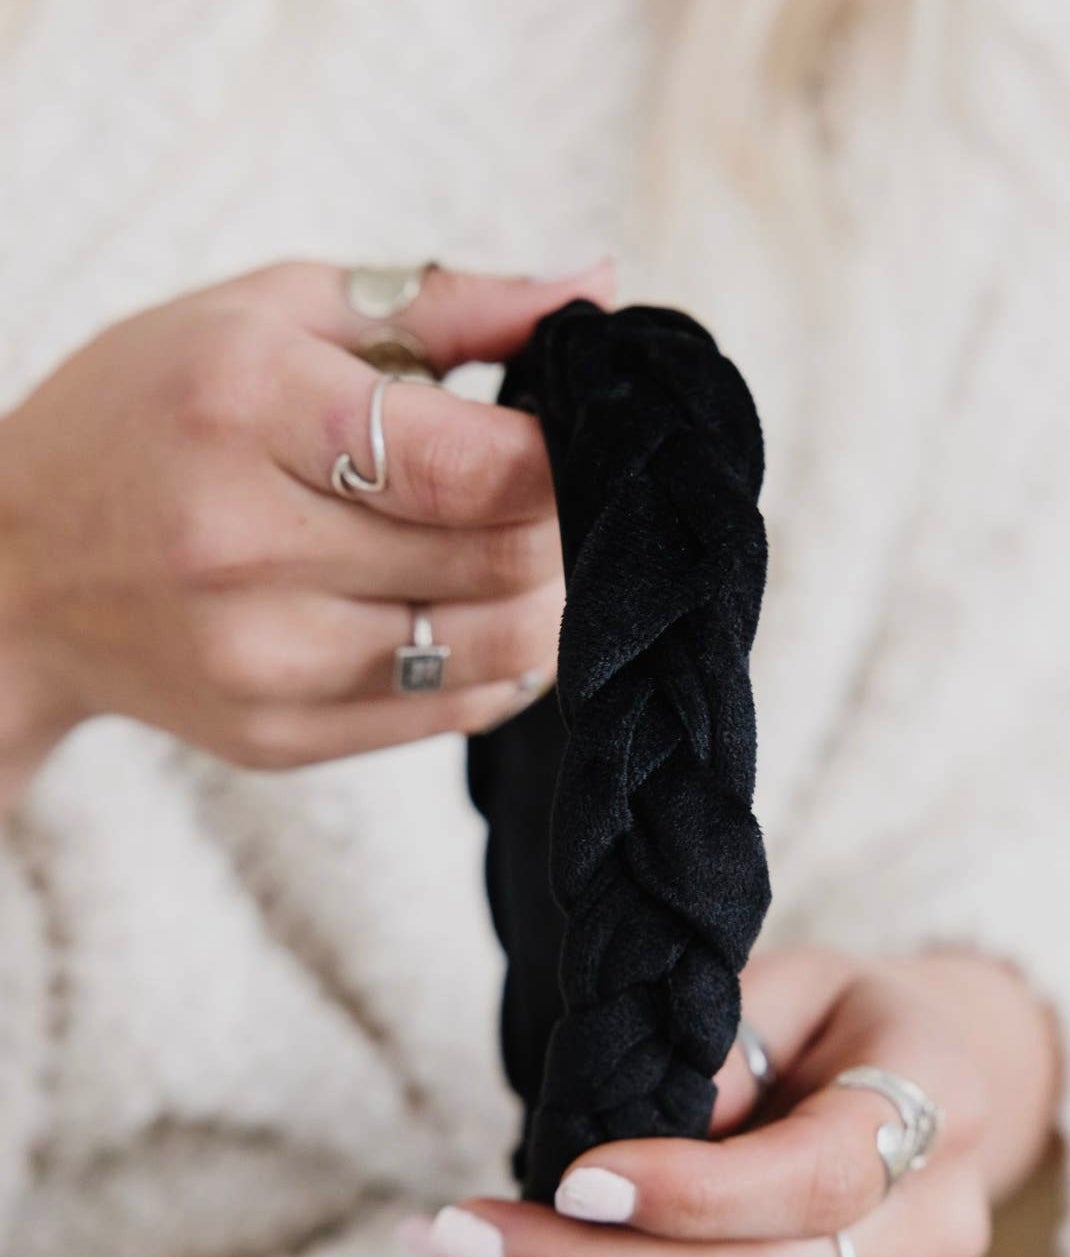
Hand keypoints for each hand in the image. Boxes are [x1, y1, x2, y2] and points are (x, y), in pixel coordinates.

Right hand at [0, 257, 613, 792]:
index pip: (474, 464)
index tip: (576, 436)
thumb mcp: (271, 313)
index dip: (563, 457)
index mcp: (247, 407)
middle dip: (564, 525)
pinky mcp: (276, 737)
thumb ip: (444, 303)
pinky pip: (449, 714)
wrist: (17, 566)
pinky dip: (501, 665)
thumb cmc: (150, 415)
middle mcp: (245, 545)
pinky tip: (484, 617)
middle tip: (562, 495)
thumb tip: (595, 289)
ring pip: (493, 648)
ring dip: (548, 601)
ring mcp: (260, 659)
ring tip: (532, 555)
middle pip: (499, 559)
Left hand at [403, 946, 1060, 1256]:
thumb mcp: (797, 978)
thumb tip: (631, 1125)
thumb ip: (727, 1036)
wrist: (941, 1094)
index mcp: (936, 1110)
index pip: (813, 1182)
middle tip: (458, 1231)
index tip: (570, 1179)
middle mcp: (926, 1235)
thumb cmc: (851, 1020)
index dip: (686, 1193)